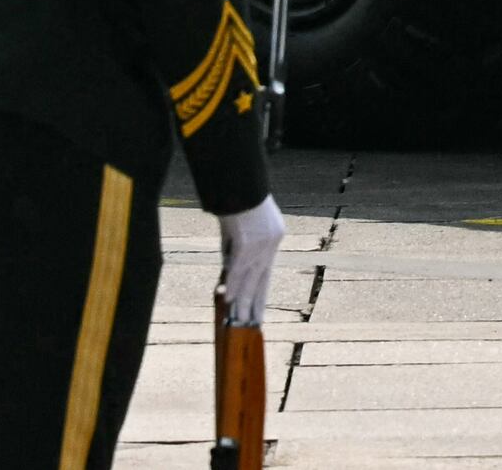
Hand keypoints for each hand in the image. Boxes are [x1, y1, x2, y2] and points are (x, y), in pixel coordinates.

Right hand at [214, 194, 286, 326]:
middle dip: (254, 303)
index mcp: (274, 236)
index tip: (258, 312)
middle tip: (250, 324)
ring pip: (250, 278)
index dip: (261, 293)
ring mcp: (260, 243)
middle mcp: (271, 242)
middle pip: (261, 279)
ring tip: (238, 319)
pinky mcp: (247, 240)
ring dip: (242, 300)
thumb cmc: (237, 193)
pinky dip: (232, 283)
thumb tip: (228, 269)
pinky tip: (227, 297)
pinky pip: (238, 267)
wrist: (239, 177)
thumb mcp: (241, 222)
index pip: (267, 272)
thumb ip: (237, 245)